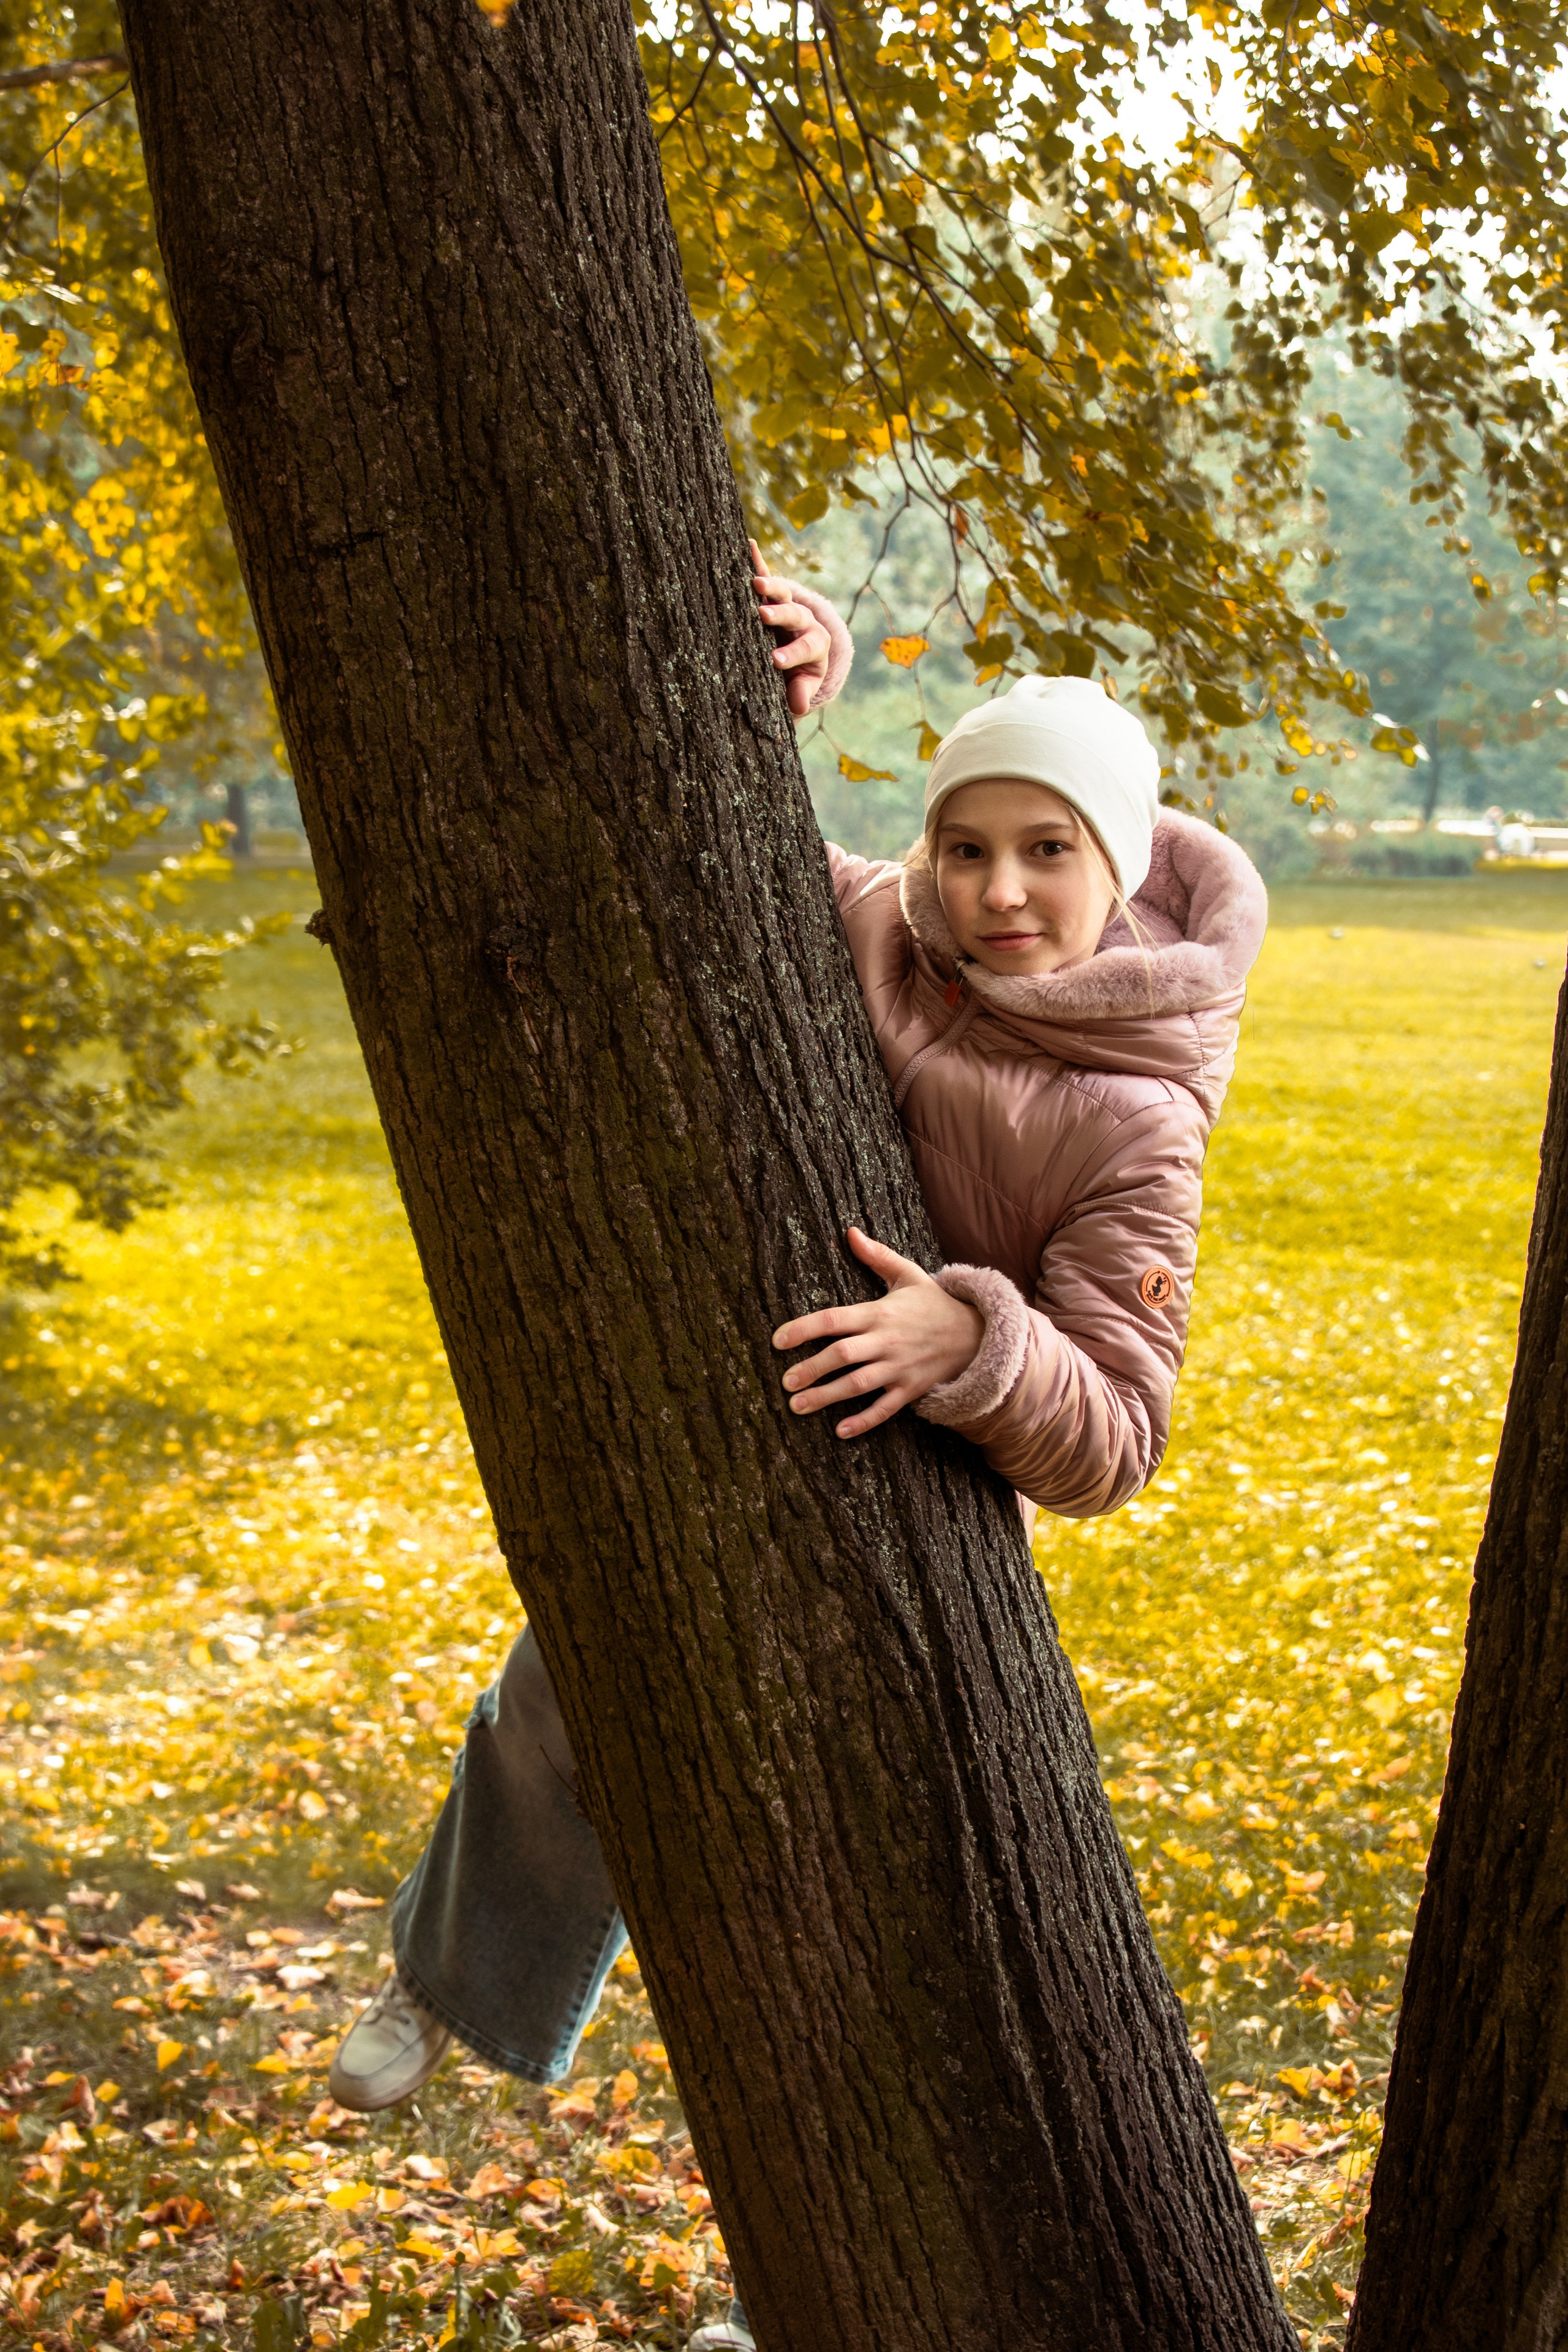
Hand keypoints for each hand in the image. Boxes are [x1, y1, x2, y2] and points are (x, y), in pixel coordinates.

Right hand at [750, 538, 831, 717]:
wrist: (796, 654)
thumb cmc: (796, 676)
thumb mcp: (802, 686)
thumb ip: (801, 694)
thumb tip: (800, 707)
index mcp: (816, 644)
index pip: (806, 647)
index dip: (792, 654)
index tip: (774, 660)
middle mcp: (804, 621)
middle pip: (796, 614)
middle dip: (780, 615)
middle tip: (764, 615)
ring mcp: (788, 604)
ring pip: (783, 593)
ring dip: (770, 587)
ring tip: (755, 584)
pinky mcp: (773, 594)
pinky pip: (766, 574)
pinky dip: (758, 562)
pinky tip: (748, 545)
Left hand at [772, 1226, 984, 1438]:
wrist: (975, 1334)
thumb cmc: (933, 1303)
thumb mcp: (908, 1274)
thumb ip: (877, 1256)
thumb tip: (850, 1232)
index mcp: (879, 1313)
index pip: (835, 1319)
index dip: (803, 1328)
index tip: (777, 1341)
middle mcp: (887, 1341)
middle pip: (843, 1355)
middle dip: (811, 1369)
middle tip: (785, 1381)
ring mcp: (899, 1368)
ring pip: (858, 1384)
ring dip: (827, 1397)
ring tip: (797, 1406)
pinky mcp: (911, 1389)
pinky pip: (885, 1408)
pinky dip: (864, 1421)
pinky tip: (840, 1431)